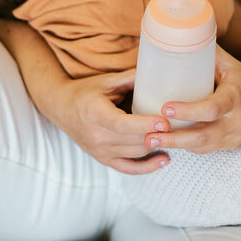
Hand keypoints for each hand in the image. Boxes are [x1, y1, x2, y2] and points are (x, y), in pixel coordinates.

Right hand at [48, 68, 170, 174]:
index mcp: (96, 114)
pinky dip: (147, 167)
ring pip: (136, 153)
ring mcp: (100, 150)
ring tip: (177, 136)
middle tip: (180, 126)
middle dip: (158, 135)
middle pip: (134, 140)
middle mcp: (97, 136)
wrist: (60, 107)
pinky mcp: (103, 159)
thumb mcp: (106, 81)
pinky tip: (164, 159)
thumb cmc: (84, 91)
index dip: (146, 125)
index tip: (165, 122)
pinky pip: (128, 168)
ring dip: (157, 145)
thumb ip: (132, 78)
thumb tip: (159, 72)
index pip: (124, 125)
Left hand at [143, 46, 240, 153]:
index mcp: (236, 95)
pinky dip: (186, 147)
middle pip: (203, 135)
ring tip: (151, 141)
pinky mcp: (231, 145)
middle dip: (174, 138)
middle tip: (150, 135)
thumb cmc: (239, 76)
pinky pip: (206, 150)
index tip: (165, 107)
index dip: (188, 111)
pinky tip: (168, 142)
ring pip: (202, 146)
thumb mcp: (226, 62)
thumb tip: (174, 34)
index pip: (212, 108)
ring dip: (176, 145)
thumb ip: (202, 52)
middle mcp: (238, 119)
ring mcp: (235, 135)